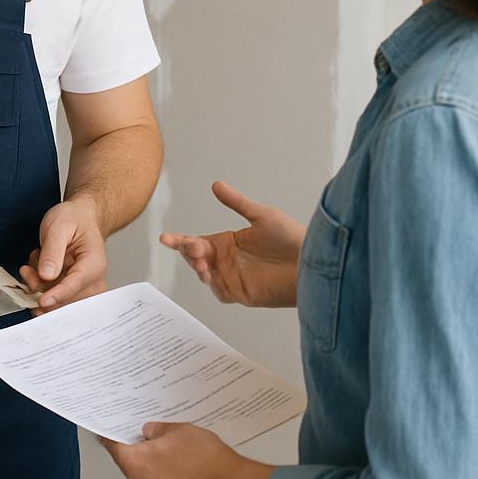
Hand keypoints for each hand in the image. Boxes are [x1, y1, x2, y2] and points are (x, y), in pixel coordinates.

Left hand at [19, 196, 106, 309]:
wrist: (80, 218)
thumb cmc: (74, 219)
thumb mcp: (59, 226)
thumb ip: (53, 250)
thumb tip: (47, 275)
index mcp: (93, 264)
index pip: (75, 286)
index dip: (57, 296)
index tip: (41, 302)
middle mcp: (92, 280)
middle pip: (65, 300)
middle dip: (41, 288)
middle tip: (28, 271)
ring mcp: (82, 287)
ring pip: (56, 301)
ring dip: (38, 285)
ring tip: (36, 260)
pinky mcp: (72, 291)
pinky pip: (52, 297)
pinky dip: (40, 285)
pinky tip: (39, 267)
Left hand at [101, 423, 271, 478]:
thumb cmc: (207, 461)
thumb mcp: (179, 431)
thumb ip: (157, 430)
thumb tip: (149, 432)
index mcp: (137, 463)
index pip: (112, 447)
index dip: (109, 435)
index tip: (105, 430)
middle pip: (129, 463)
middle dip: (139, 449)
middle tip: (154, 437)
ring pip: (143, 476)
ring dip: (153, 465)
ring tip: (175, 453)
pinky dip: (162, 478)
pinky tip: (180, 467)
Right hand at [160, 181, 304, 307]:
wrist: (312, 263)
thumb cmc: (292, 239)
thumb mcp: (261, 216)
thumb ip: (237, 203)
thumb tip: (216, 185)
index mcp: (228, 242)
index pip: (197, 241)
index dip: (180, 240)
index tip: (165, 237)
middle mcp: (227, 260)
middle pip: (196, 258)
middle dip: (188, 252)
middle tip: (190, 245)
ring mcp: (233, 278)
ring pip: (204, 275)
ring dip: (197, 267)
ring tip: (200, 260)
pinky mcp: (242, 293)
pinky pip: (220, 291)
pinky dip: (211, 284)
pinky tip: (211, 275)